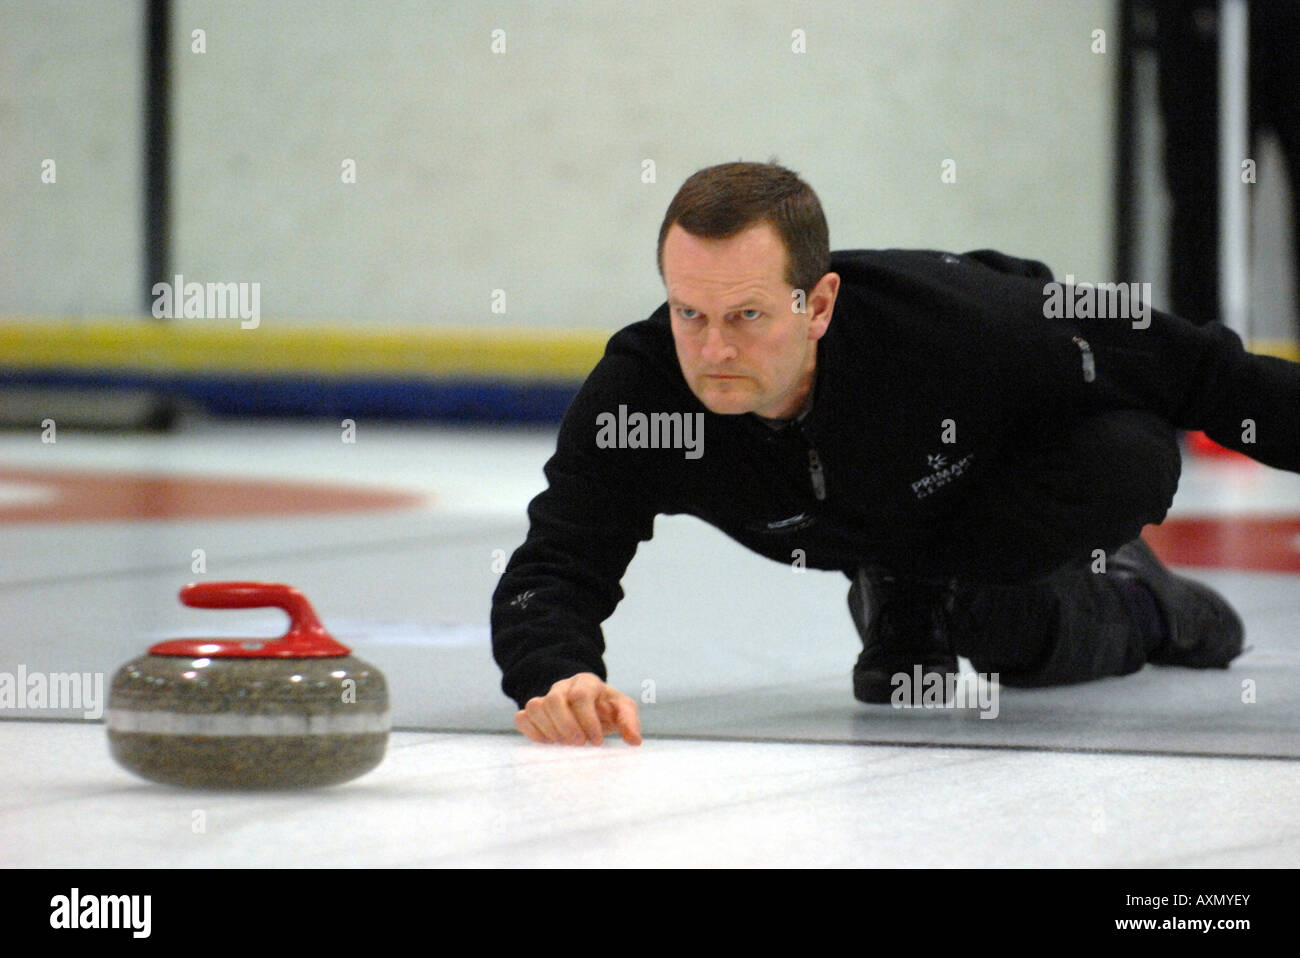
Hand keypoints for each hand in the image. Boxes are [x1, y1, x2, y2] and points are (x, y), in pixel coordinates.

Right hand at [514, 672, 642, 745]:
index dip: (587, 720)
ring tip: (564, 745)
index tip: (596, 741)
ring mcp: (545, 698)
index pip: (581, 695)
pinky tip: (548, 743)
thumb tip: (634, 740)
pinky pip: (522, 718)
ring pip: (535, 707)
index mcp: (586, 682)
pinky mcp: (533, 712)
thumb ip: (630, 721)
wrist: (589, 706)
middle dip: (566, 725)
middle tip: (578, 744)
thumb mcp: (623, 709)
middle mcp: (562, 687)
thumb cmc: (607, 708)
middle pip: (554, 700)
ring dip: (549, 730)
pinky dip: (532, 732)